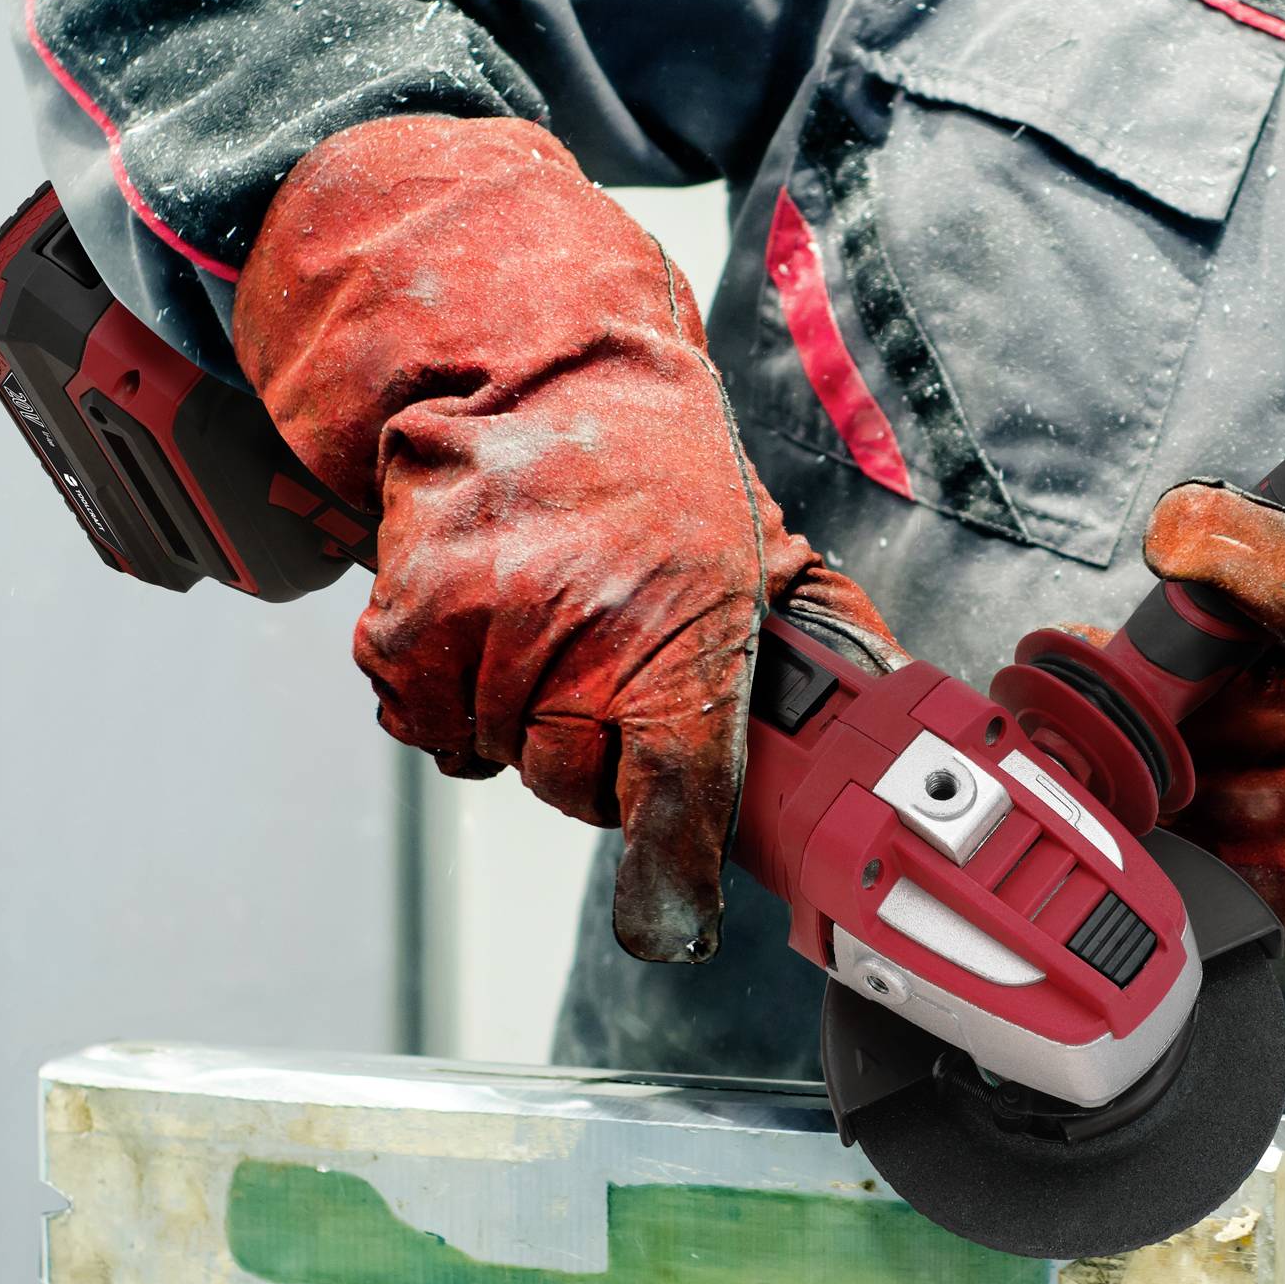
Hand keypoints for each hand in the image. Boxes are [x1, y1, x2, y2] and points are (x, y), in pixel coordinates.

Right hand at [234, 116, 897, 963]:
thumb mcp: (764, 559)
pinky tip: (484, 627)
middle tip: (606, 671)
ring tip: (547, 628)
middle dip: (593, 756)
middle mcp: (581, 643)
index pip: (676, 793)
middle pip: (574, 791)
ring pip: (492, 756)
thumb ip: (809, 661)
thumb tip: (875, 753)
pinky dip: (443, 692)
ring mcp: (487, 634)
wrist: (541, 359)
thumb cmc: (663, 475)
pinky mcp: (409, 621)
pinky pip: (419, 718)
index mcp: (685, 637)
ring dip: (515, 718)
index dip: (670, 872)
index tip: (670, 924)